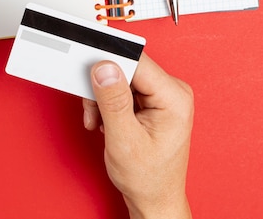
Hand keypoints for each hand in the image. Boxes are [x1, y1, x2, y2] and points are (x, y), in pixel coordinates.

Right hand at [82, 53, 193, 218]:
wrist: (154, 199)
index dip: (108, 67)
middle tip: (94, 112)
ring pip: (120, 78)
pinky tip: (106, 122)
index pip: (136, 63)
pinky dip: (107, 104)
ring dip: (103, 99)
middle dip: (103, 88)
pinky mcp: (151, 101)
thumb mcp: (124, 140)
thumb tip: (104, 68)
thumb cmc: (148, 178)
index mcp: (174, 98)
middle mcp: (172, 92)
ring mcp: (162, 96)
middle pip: (126, 69)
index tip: (88, 76)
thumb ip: (113, 101)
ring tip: (101, 123)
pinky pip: (122, 88)